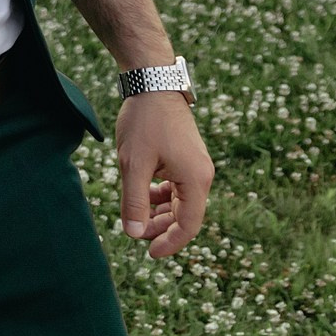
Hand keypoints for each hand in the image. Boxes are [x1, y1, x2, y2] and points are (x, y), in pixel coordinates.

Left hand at [116, 94, 212, 258]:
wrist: (153, 81)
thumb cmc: (144, 121)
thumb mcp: (134, 163)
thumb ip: (134, 201)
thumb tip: (135, 234)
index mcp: (195, 179)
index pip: (189, 225)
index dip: (170, 243)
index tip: (149, 253)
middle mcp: (201, 174)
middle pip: (186, 215)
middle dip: (162, 228)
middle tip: (136, 234)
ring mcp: (195, 164)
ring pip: (181, 201)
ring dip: (160, 212)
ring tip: (137, 216)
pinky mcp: (186, 156)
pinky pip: (177, 185)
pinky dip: (161, 194)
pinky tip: (143, 193)